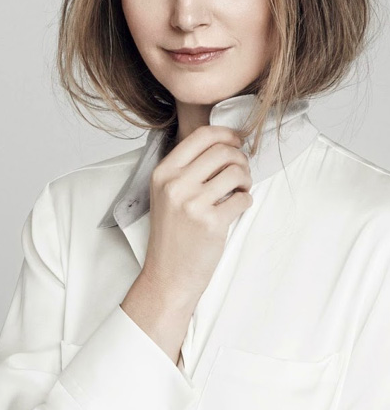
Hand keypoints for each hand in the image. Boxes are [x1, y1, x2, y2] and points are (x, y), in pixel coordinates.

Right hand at [142, 125, 251, 308]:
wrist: (168, 275)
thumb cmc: (172, 234)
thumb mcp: (166, 194)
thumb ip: (188, 169)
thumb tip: (225, 143)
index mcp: (163, 172)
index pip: (202, 136)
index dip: (226, 134)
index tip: (237, 141)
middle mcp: (175, 184)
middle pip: (223, 151)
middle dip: (240, 158)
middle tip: (241, 172)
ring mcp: (193, 203)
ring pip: (236, 172)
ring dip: (246, 179)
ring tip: (240, 190)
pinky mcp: (211, 223)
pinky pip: (243, 198)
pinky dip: (246, 201)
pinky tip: (236, 208)